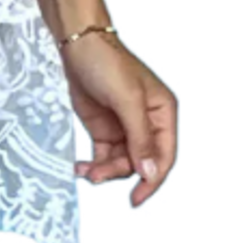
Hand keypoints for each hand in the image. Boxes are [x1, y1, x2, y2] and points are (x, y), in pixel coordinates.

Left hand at [61, 29, 180, 210]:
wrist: (77, 44)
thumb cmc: (107, 63)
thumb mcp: (127, 99)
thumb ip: (140, 137)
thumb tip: (150, 172)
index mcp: (163, 114)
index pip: (164, 156)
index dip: (153, 180)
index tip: (136, 198)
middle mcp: (147, 124)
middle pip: (141, 163)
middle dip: (121, 173)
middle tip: (99, 179)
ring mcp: (125, 128)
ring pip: (122, 163)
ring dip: (105, 170)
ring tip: (87, 171)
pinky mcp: (105, 130)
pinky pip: (105, 156)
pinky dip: (95, 165)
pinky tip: (82, 167)